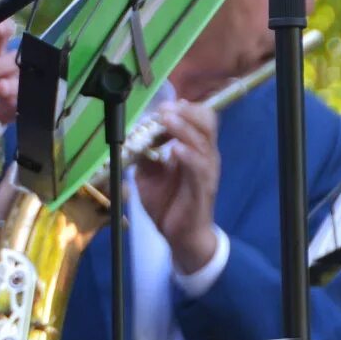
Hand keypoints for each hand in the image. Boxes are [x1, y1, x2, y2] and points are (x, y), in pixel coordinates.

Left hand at [135, 100, 221, 274]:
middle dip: (185, 113)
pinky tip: (176, 149)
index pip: (199, 120)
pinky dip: (188, 157)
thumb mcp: (149, 173)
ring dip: (184, 130)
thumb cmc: (168, 201)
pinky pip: (199, 169)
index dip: (185, 109)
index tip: (165, 104)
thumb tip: (134, 136)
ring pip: (202, 143)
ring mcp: (206, 172)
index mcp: (194, 149)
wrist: (180, 235)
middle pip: (206, 125)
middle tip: (164, 110)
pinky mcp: (203, 190)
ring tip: (167, 121)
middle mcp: (205, 156)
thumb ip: (145, 154)